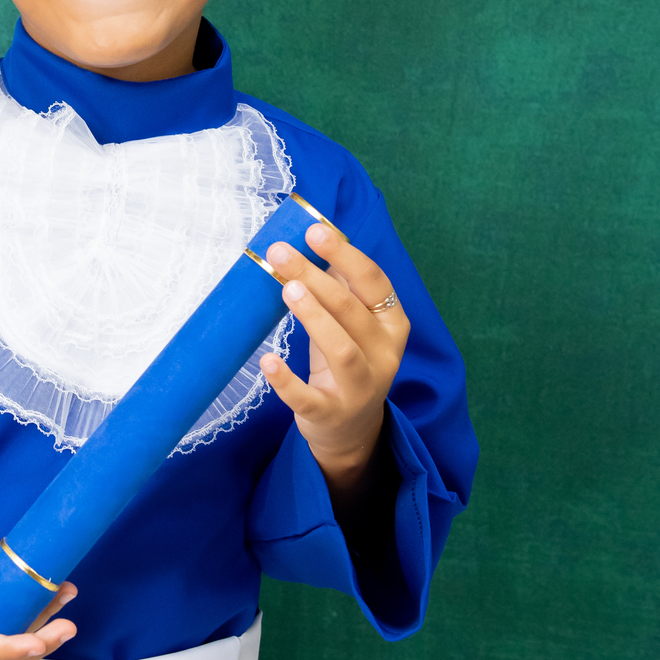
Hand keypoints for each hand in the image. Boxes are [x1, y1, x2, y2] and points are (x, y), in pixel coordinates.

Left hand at [259, 221, 409, 505]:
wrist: (351, 429)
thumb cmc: (345, 361)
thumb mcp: (351, 323)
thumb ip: (339, 285)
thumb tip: (312, 234)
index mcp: (391, 324)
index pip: (374, 282)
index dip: (345, 255)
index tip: (314, 230)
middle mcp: (384, 355)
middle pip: (352, 310)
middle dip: (316, 278)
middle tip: (282, 253)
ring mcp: (360, 388)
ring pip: (342, 350)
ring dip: (314, 318)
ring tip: (287, 290)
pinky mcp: (331, 414)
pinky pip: (308, 398)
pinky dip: (287, 381)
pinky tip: (267, 361)